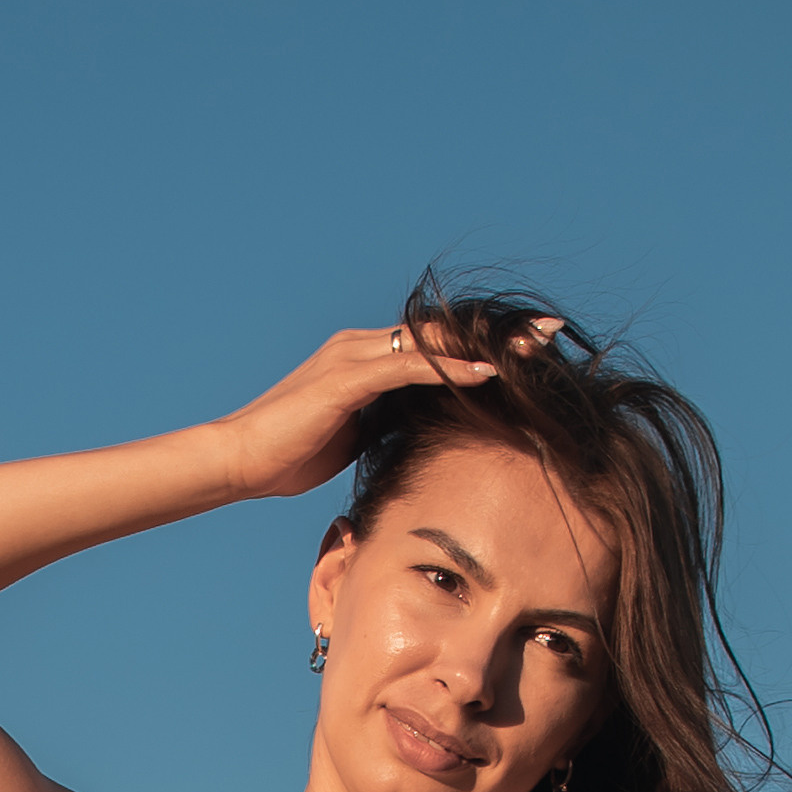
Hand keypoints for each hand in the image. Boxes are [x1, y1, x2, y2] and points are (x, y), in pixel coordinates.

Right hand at [212, 319, 564, 502]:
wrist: (239, 459)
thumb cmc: (289, 455)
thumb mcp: (351, 435)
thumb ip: (382, 422)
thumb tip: (413, 433)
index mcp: (365, 358)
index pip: (434, 344)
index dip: (481, 344)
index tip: (528, 347)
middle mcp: (363, 345)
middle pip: (443, 332)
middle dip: (499, 332)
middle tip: (551, 332)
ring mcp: (354, 356)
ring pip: (433, 342)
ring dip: (488, 343)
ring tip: (535, 347)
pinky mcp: (346, 378)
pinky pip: (409, 368)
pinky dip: (451, 368)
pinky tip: (488, 372)